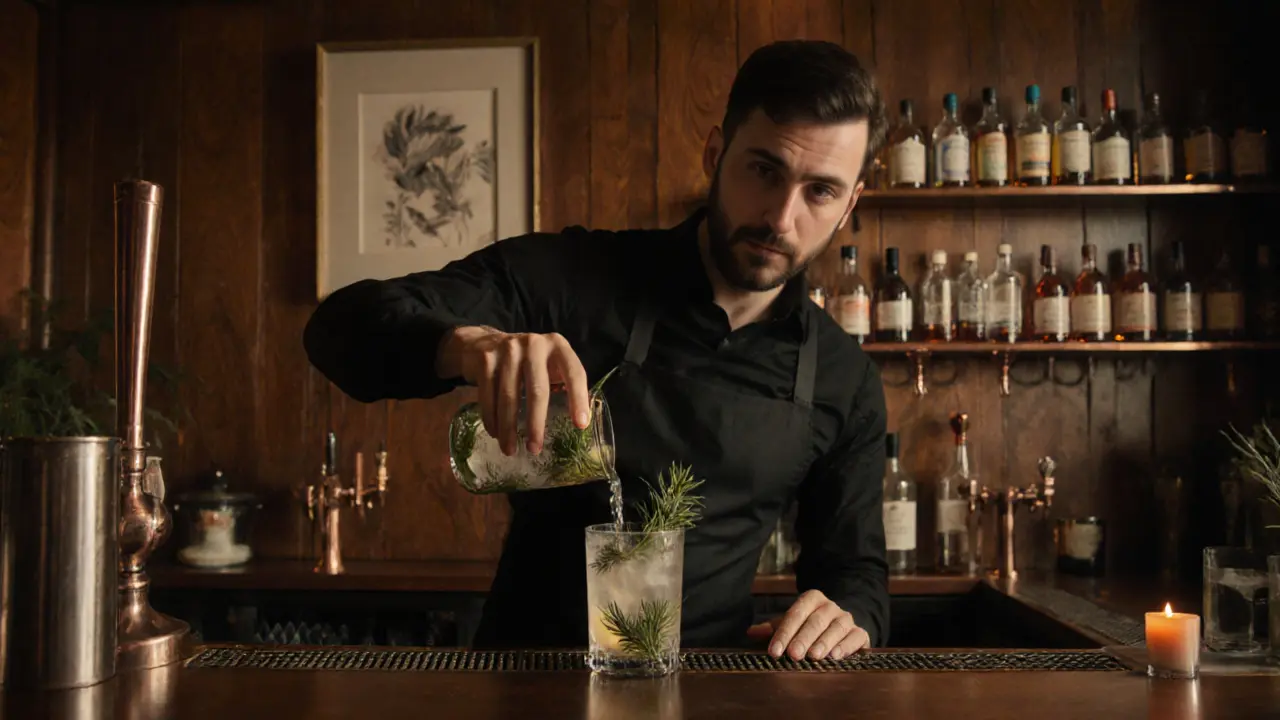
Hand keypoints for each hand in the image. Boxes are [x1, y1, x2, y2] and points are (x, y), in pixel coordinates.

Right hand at [436, 326, 590, 455]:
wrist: (484, 342)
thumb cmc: (526, 362)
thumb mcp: (548, 364)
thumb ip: (563, 384)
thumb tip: (579, 423)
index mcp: (558, 346)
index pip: (574, 373)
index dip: (578, 399)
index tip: (580, 425)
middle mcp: (534, 344)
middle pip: (537, 390)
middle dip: (535, 423)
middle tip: (534, 449)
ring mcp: (508, 349)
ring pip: (509, 396)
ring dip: (509, 427)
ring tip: (510, 449)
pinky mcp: (486, 359)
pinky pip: (488, 394)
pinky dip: (491, 417)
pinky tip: (495, 433)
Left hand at [747, 590, 869, 660]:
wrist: (842, 626)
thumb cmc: (810, 626)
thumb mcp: (791, 624)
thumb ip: (773, 628)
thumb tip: (751, 632)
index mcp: (811, 599)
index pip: (796, 613)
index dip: (784, 632)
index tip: (774, 651)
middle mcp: (830, 607)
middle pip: (815, 621)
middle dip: (803, 638)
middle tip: (793, 655)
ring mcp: (846, 618)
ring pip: (836, 627)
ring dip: (824, 642)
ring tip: (814, 656)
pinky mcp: (860, 633)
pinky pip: (855, 636)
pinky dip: (846, 646)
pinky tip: (836, 656)